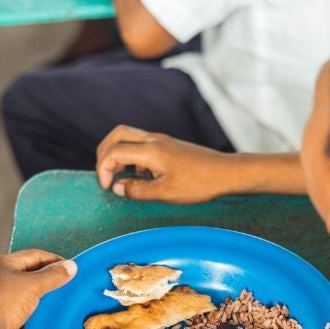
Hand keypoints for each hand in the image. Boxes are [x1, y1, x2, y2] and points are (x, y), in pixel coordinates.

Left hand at [0, 249, 76, 328]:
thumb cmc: (3, 303)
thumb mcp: (33, 286)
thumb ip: (53, 275)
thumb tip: (71, 266)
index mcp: (3, 263)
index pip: (35, 254)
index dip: (55, 260)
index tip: (70, 269)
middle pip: (28, 270)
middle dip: (47, 276)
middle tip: (64, 283)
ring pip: (21, 287)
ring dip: (38, 291)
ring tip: (53, 298)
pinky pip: (15, 302)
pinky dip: (28, 304)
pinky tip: (36, 311)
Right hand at [96, 125, 234, 203]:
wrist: (226, 173)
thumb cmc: (200, 183)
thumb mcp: (166, 193)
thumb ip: (138, 190)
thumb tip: (118, 188)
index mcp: (151, 151)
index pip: (114, 151)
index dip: (103, 169)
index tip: (107, 187)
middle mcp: (154, 140)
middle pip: (117, 135)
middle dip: (104, 153)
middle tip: (104, 174)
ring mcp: (162, 141)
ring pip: (129, 137)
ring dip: (118, 154)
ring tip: (120, 177)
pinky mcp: (169, 146)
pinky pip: (142, 145)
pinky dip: (133, 156)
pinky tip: (141, 176)